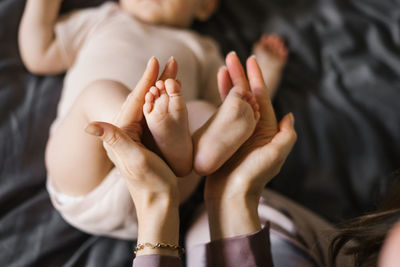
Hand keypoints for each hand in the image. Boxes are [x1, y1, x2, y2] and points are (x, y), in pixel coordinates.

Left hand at [85, 57, 180, 256]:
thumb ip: (114, 141)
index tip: (156, 60)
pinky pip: (155, 115)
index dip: (146, 80)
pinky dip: (164, 102)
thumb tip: (89, 124)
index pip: (134, 100)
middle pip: (142, 99)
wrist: (159, 204)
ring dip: (161, 88)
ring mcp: (137, 136)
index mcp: (122, 133)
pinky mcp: (147, 141)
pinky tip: (172, 95)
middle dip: (156, 79)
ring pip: (149, 105)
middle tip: (170, 61)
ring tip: (173, 72)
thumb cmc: (150, 184)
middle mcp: (126, 132)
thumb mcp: (133, 161)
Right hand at [204, 53, 296, 239]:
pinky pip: (222, 115)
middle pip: (246, 95)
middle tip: (231, 56)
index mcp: (266, 130)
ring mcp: (237, 133)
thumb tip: (290, 116)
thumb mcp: (275, 155)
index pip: (261, 97)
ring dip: (228, 85)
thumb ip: (286, 135)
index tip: (249, 60)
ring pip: (233, 102)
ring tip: (221, 68)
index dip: (256, 78)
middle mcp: (253, 128)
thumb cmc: (253, 177)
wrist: (231, 196)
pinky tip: (215, 91)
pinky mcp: (224, 138)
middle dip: (239, 76)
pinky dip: (220, 101)